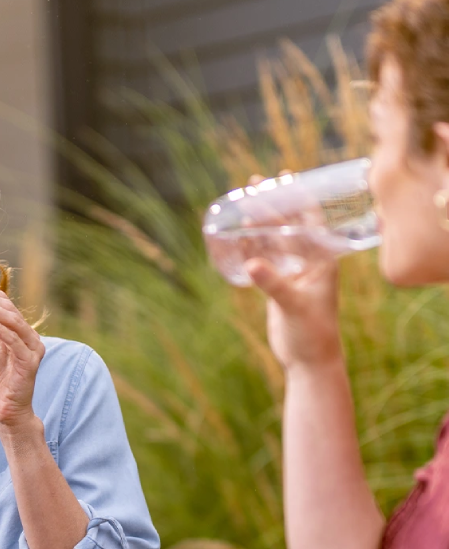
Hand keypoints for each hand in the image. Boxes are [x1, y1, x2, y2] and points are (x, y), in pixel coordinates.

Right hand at [242, 173, 343, 370]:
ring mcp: (293, 273)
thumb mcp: (294, 306)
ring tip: (243, 203)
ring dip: (259, 221)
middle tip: (254, 183)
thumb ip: (273, 284)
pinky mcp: (278, 286)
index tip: (285, 176)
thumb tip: (250, 264)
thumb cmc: (313, 333)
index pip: (311, 220)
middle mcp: (309, 262)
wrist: (309, 360)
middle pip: (288, 224)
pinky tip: (238, 235)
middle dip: (272, 203)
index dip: (298, 196)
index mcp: (322, 260)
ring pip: (273, 240)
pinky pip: (263, 258)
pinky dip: (250, 245)